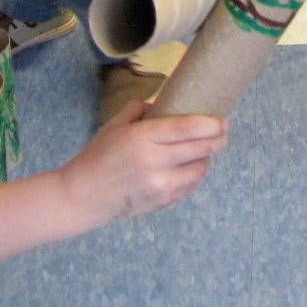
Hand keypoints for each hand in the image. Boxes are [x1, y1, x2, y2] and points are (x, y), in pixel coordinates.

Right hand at [59, 102, 226, 225]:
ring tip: (205, 151)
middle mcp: (155, 162)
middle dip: (218, 140)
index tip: (223, 120)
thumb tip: (165, 103)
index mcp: (143, 138)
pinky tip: (191, 168)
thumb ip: (140, 109)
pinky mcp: (161, 203)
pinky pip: (189, 187)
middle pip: (200, 149)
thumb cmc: (97, 156)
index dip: (211, 125)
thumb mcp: (114, 125)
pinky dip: (194, 176)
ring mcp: (160, 186)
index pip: (187, 129)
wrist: (82, 197)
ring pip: (199, 170)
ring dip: (206, 159)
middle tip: (223, 133)